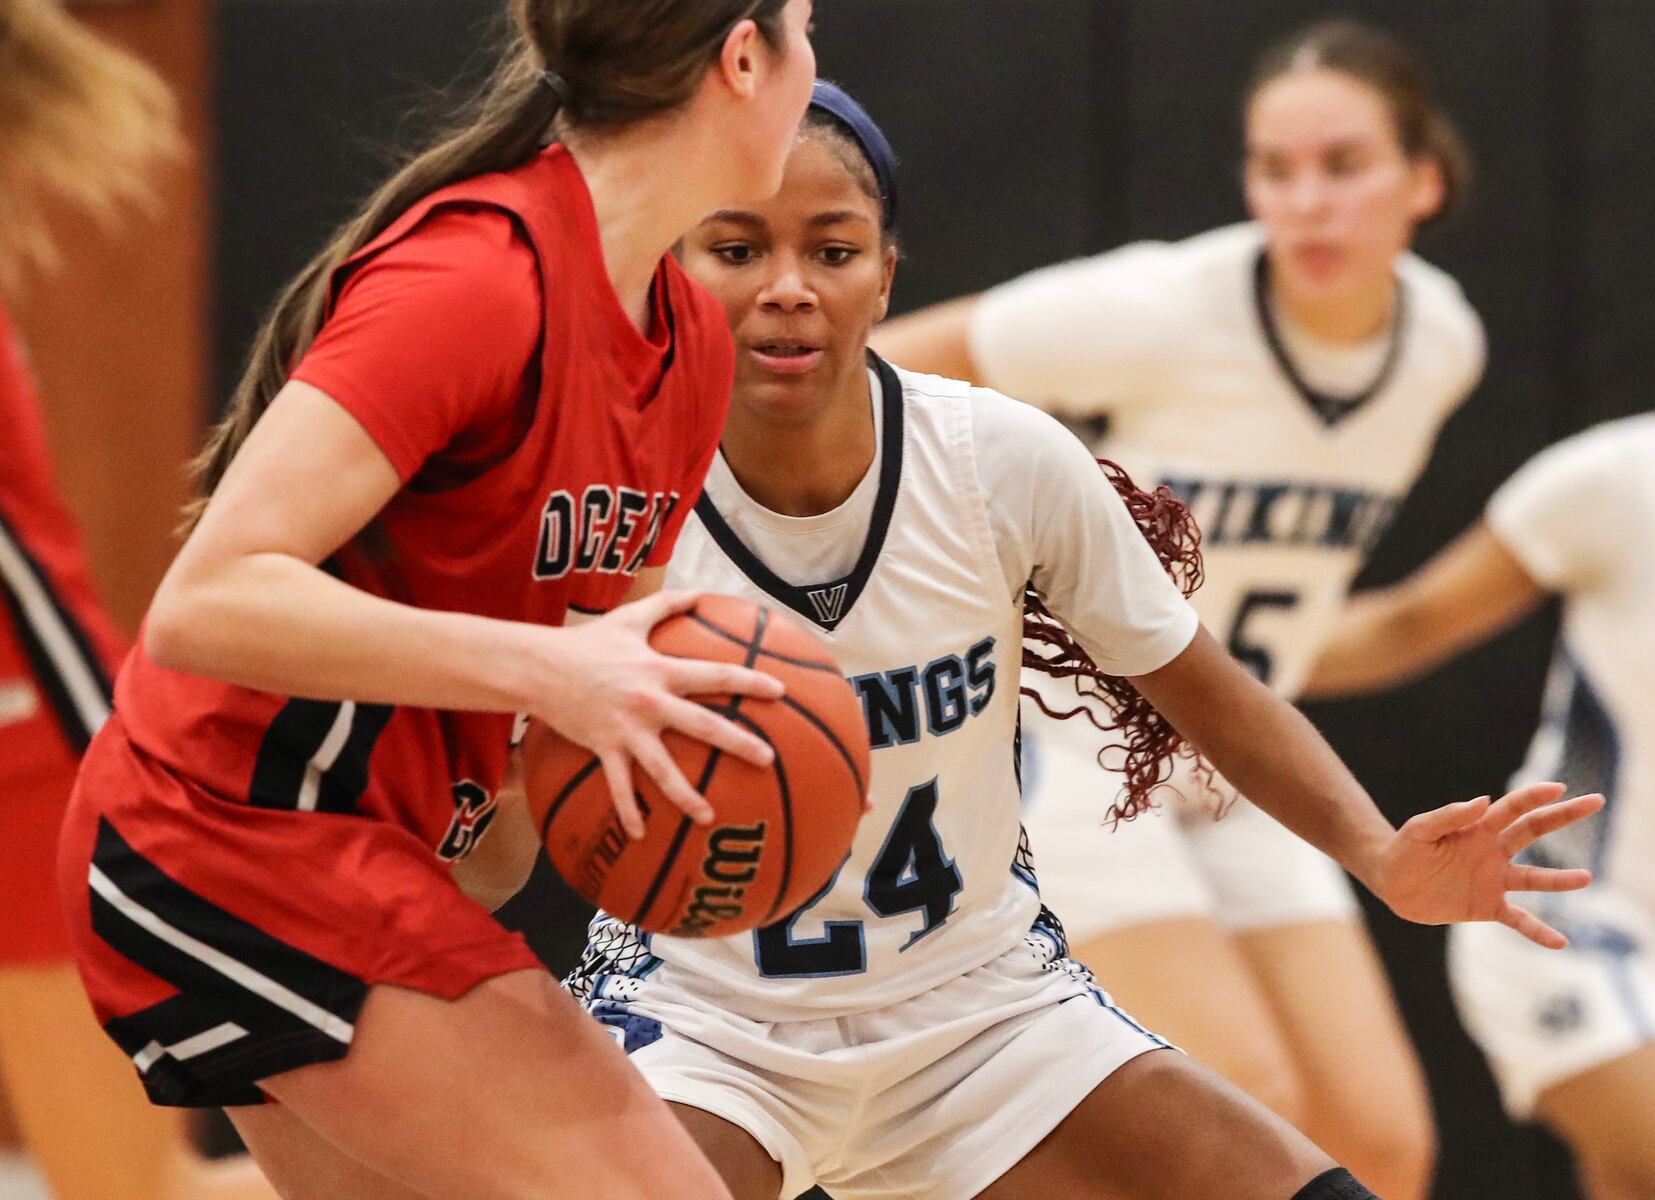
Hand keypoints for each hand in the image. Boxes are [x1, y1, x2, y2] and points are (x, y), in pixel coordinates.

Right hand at [533, 591, 783, 837]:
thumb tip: (699, 592)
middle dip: (738, 743)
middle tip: (768, 759)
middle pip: (703, 726)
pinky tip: (642, 836)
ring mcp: (627, 730)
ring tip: (709, 817)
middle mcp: (650, 703)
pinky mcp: (605, 748)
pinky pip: (619, 787)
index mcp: (661, 671)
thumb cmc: (588, 642)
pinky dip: (629, 812)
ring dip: (686, 796)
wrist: (541, 667)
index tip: (779, 692)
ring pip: (662, 769)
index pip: (716, 676)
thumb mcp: (630, 618)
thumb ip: (668, 604)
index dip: (750, 681)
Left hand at [1368, 782, 1604, 947]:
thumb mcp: (1420, 830)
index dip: (1534, 797)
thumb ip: (1449, 816)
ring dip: (1559, 880)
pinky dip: (1538, 931)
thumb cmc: (1403, 849)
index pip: (1512, 809)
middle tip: (1597, 802)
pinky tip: (1560, 942)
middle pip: (1534, 831)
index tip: (1560, 788)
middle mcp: (1493, 852)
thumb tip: (1483, 800)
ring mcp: (1494, 879)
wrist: (1390, 882)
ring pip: (1534, 879)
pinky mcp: (1487, 906)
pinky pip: (1519, 919)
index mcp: (1478, 828)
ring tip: (1586, 878)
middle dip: (1564, 816)